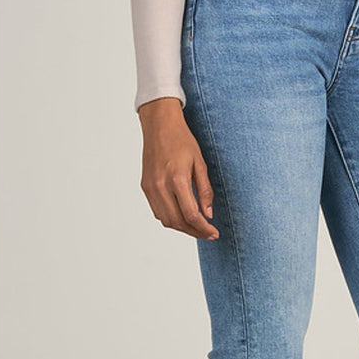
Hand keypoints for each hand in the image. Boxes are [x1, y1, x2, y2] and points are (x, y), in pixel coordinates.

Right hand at [137, 97, 219, 240]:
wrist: (159, 125)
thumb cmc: (182, 140)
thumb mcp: (200, 162)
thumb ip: (204, 190)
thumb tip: (208, 214)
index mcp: (177, 179)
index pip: (191, 215)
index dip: (203, 228)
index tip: (214, 233)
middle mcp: (160, 186)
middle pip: (177, 222)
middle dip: (194, 231)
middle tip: (208, 233)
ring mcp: (150, 188)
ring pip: (165, 220)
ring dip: (182, 227)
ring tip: (197, 227)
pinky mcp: (145, 187)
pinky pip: (157, 211)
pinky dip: (170, 218)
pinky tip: (182, 216)